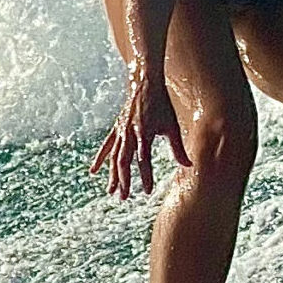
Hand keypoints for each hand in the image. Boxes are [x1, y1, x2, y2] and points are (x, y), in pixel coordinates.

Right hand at [90, 73, 189, 198]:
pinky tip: (94, 171)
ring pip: (114, 156)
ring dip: (112, 174)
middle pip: (124, 161)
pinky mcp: (116, 128)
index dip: (145, 175)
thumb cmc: (161, 105)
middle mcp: (130, 132)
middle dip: (123, 180)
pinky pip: (106, 146)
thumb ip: (178, 148)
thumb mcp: (171, 126)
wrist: (145, 83)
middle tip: (124, 198)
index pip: (144, 159)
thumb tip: (188, 166)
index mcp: (144, 132)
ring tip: (111, 191)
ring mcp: (121, 130)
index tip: (147, 191)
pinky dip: (100, 159)